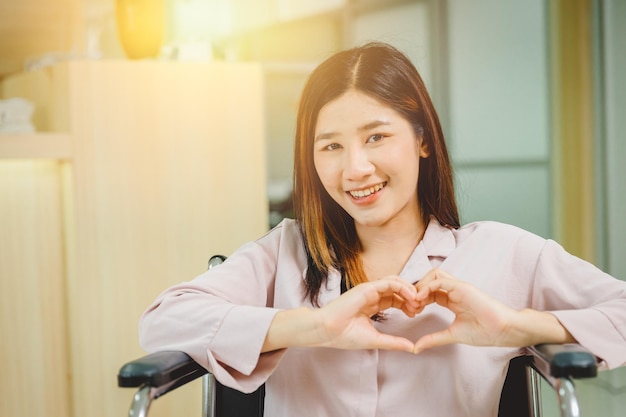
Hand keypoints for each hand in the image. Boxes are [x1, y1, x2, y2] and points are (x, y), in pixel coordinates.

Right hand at [314, 276, 419, 352]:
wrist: (327, 331)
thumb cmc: (344, 336)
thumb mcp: (375, 339)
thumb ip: (393, 342)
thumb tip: (411, 348)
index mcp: (371, 305)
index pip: (394, 299)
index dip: (407, 304)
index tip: (415, 314)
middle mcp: (371, 295)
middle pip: (397, 289)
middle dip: (410, 296)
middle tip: (419, 307)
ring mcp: (369, 290)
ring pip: (394, 281)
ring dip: (408, 289)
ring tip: (417, 301)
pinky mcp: (367, 288)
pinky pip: (389, 282)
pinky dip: (402, 287)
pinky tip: (410, 296)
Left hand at [412, 269, 528, 352]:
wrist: (503, 330)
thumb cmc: (485, 332)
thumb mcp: (452, 335)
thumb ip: (434, 338)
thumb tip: (417, 347)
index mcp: (452, 300)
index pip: (429, 292)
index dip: (418, 299)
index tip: (412, 312)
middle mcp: (454, 291)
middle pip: (429, 280)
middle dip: (416, 290)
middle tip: (411, 306)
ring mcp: (459, 287)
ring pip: (434, 274)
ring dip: (421, 285)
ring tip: (416, 302)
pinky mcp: (463, 287)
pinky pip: (440, 280)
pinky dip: (427, 286)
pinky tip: (421, 299)